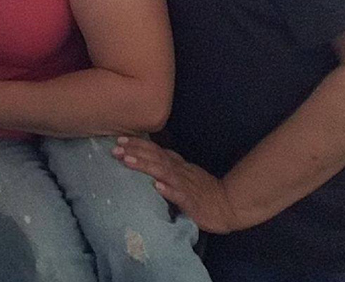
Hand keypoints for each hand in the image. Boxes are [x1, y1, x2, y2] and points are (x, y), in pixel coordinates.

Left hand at [112, 136, 242, 233]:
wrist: (229, 205)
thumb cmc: (204, 192)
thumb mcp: (184, 176)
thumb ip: (168, 169)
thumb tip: (147, 162)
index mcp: (177, 165)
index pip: (155, 150)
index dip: (138, 144)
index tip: (119, 139)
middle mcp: (179, 171)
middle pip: (155, 157)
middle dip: (135, 151)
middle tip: (115, 147)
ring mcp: (185, 185)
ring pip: (163, 172)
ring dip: (145, 165)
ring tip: (128, 161)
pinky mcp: (191, 201)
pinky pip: (179, 195)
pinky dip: (168, 189)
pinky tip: (156, 186)